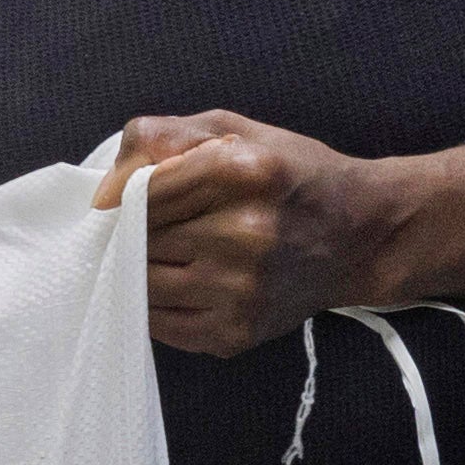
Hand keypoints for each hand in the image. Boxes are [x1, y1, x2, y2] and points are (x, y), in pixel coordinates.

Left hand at [100, 112, 464, 357]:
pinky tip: (184, 283)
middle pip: (138, 239)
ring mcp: (240, 290)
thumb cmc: (291, 175)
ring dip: (140, 270)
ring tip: (170, 253)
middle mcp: (245, 234)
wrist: (360, 236)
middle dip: (133, 232)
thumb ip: (163, 138)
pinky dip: (156, 304)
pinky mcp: (235, 332)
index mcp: (245, 172)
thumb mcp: (235, 131)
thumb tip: (104, 189)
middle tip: (152, 227)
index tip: (119, 202)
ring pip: (141, 284)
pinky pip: (159, 324)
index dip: (123, 196)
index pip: (143, 190)